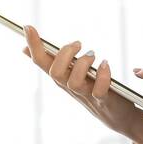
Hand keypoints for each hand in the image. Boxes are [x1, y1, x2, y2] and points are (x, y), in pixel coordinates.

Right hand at [21, 25, 140, 137]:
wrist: (117, 116)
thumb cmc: (93, 91)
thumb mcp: (71, 74)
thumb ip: (54, 62)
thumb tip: (25, 50)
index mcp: (62, 78)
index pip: (41, 62)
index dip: (34, 46)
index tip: (28, 27)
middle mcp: (70, 87)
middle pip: (55, 73)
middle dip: (64, 54)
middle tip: (78, 44)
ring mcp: (86, 95)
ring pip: (73, 82)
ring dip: (83, 63)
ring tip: (92, 54)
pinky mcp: (103, 100)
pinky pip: (99, 91)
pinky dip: (103, 76)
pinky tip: (105, 65)